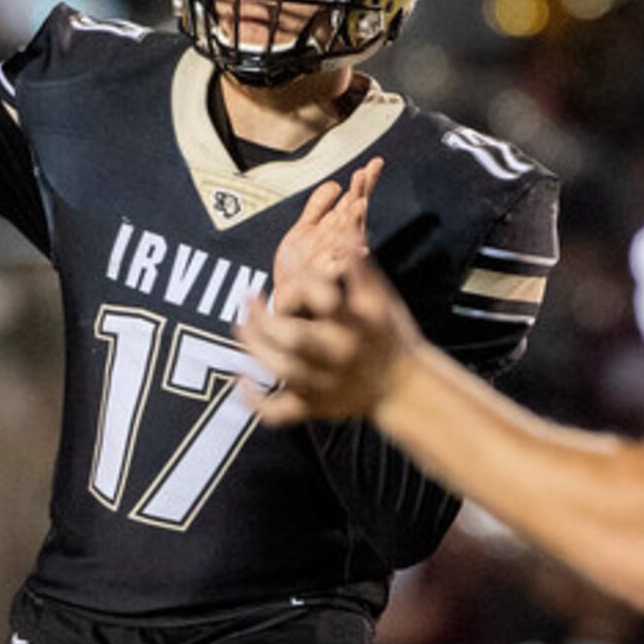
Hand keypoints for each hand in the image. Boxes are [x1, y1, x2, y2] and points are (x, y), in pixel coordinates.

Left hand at [237, 235, 414, 430]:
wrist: (404, 389)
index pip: (325, 298)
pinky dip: (254, 400)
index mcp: (358, 326)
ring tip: (240, 325)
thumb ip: (358, 268)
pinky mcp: (313, 408)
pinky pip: (278, 412)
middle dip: (264, 318)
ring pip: (281, 370)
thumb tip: (340, 230)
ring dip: (253, 347)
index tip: (287, 255)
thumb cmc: (388, 334)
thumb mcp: (380, 299)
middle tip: (248, 297)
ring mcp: (324, 385)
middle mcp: (339, 356)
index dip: (302, 275)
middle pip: (294, 338)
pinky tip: (239, 377)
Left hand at [272, 157, 381, 309]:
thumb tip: (335, 184)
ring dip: (357, 221)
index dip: (364, 183)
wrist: (286, 300)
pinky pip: (340, 266)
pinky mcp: (324, 278)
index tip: (374, 164)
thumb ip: (318, 207)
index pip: (353, 201)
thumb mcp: (305, 229)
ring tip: (361, 204)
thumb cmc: (297, 269)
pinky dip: (352, 258)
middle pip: (354, 215)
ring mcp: (333, 259)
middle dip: (360, 194)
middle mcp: (338, 243)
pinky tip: (363, 248)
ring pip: (348, 238)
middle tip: (365, 175)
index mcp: (335, 230)